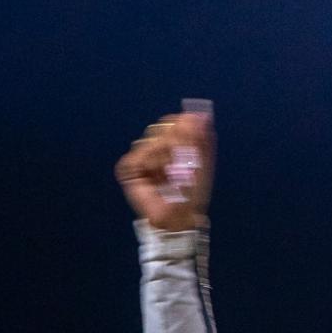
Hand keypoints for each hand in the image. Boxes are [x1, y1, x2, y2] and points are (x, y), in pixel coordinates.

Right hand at [115, 109, 213, 232]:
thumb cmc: (191, 196)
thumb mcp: (202, 164)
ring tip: (168, 175)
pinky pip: (139, 154)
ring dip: (164, 156)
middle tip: (180, 163)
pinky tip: (155, 178)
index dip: (182, 126)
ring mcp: (141, 158)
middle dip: (174, 142)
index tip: (191, 140)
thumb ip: (202, 138)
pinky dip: (150, 164)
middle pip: (161, 126)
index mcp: (173, 146)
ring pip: (150, 138)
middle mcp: (156, 149)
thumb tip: (200, 113)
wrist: (179, 218)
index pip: (173, 121)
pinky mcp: (129, 169)